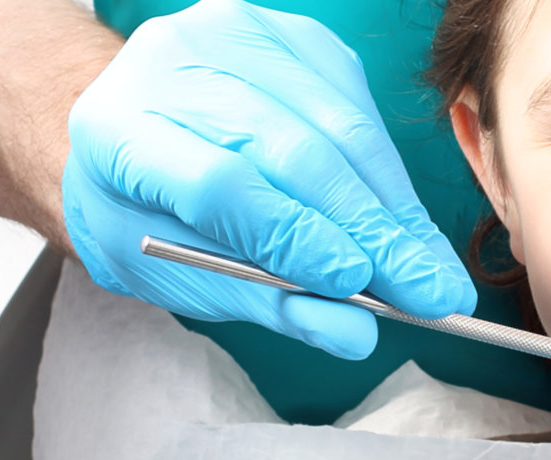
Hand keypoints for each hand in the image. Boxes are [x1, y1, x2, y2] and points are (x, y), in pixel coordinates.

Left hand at [62, 0, 474, 359]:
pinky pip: (361, 107)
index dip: (293, 235)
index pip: (219, 184)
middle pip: (294, 152)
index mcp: (117, 132)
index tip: (355, 284)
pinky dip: (391, 174)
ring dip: (395, 208)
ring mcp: (238, 35)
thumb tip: (355, 334)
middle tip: (428, 292)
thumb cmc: (152, 211)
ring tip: (433, 270)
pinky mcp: (293, 34)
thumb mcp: (183, 274)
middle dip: (372, 232)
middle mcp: (172, 65)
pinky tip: (406, 222)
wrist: (142, 128)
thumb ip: (266, 301)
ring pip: (341, 126)